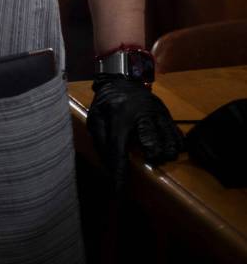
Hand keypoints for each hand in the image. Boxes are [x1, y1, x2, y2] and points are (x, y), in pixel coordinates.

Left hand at [86, 75, 184, 191]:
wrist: (122, 79)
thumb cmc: (107, 103)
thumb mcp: (95, 118)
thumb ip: (100, 141)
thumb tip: (109, 167)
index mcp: (118, 117)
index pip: (117, 150)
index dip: (119, 173)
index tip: (120, 193)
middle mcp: (141, 115)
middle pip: (152, 140)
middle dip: (153, 154)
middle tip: (150, 159)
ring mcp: (156, 113)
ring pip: (169, 138)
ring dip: (167, 152)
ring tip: (161, 156)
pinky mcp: (166, 113)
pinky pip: (177, 133)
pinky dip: (176, 145)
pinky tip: (172, 149)